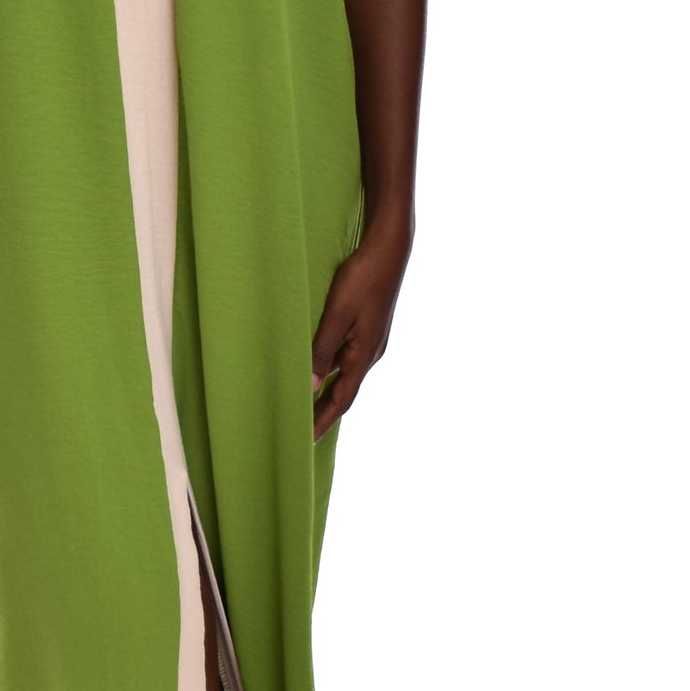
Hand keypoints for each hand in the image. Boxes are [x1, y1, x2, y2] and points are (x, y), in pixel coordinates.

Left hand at [311, 214, 412, 440]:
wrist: (389, 249)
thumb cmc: (362, 278)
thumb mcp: (337, 315)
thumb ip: (323, 350)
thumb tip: (311, 386)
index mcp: (364, 355)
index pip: (341, 400)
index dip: (322, 421)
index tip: (305, 441)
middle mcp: (370, 353)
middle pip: (344, 392)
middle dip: (323, 412)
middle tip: (300, 431)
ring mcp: (370, 340)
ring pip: (345, 374)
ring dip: (326, 391)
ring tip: (303, 404)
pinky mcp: (368, 327)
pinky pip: (347, 357)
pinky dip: (331, 369)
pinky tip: (318, 367)